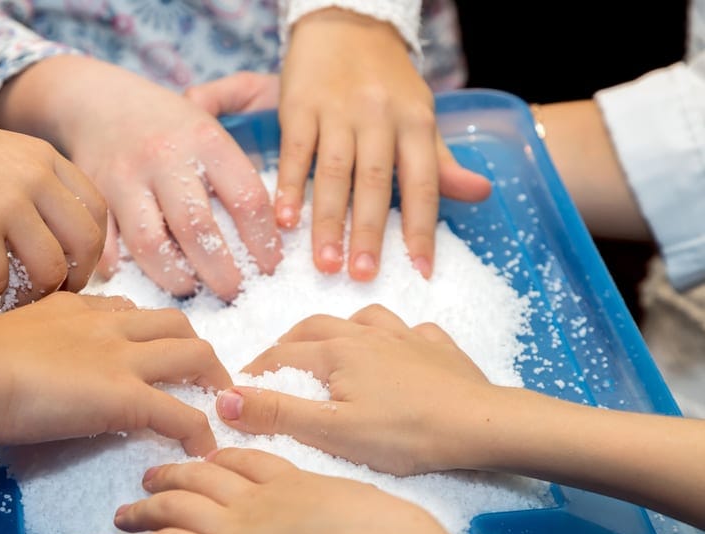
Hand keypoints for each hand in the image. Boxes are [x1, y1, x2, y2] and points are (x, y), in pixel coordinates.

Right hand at [0, 56, 282, 301]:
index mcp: (206, 140)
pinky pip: (105, 240)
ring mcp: (125, 176)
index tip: (270, 268)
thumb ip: (238, 171)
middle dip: (221, 273)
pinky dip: (117, 265)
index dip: (263, 242)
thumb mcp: (210, 128)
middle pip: (198, 229)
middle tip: (234, 293)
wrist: (99, 99)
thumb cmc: (167, 124)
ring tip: (190, 289)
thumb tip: (278, 227)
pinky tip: (135, 277)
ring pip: (150, 242)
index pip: (247, 199)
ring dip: (173, 277)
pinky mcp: (94, 193)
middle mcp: (165, 157)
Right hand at [0, 112, 106, 302]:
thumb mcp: (0, 162)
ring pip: (49, 271)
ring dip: (28, 294)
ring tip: (3, 293)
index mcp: (44, 158)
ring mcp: (7, 201)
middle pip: (85, 245)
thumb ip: (36, 190)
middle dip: (71, 280)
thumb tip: (69, 245)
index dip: (89, 250)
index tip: (69, 269)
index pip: (96, 211)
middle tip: (44, 293)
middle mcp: (33, 176)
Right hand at [0, 292, 231, 453]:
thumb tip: (37, 368)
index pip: (130, 312)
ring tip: (217, 408)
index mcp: (77, 310)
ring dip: (213, 379)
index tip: (155, 355)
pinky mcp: (125, 397)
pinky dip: (199, 431)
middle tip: (203, 378)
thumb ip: (37, 345)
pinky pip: (181, 413)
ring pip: (193, 354)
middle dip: (196, 348)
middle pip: (175, 324)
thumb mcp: (10, 338)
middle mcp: (108, 325)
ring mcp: (122, 359)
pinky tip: (203, 449)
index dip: (151, 333)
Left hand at [115, 447, 421, 533]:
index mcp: (298, 484)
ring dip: (148, 505)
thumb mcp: (369, 519)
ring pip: (177, 504)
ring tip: (127, 509)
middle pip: (206, 473)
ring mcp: (235, 524)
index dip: (224, 456)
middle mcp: (259, 497)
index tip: (210, 452)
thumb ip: (342, 532)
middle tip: (153, 473)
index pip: (251, 462)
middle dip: (176, 470)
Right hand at [214, 304, 494, 475]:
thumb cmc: (405, 434)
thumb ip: (275, 413)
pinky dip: (394, 336)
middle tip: (277, 365)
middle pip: (315, 328)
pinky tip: (397, 349)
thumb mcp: (331, 431)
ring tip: (332, 347)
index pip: (281, 355)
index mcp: (336, 352)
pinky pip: (410, 330)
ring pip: (362, 319)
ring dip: (339, 330)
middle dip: (289, 343)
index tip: (239, 388)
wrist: (482, 425)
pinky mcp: (438, 348)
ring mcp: (406, 337)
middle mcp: (366, 334)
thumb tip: (223, 399)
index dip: (255, 371)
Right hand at [279, 10, 490, 279]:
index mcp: (415, 121)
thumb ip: (441, 160)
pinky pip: (295, 153)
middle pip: (374, 183)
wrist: (345, 23)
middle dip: (369, 234)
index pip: (422, 184)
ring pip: (334, 173)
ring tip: (326, 264)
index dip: (422, 229)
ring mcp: (337, 110)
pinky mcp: (300, 105)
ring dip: (328, 221)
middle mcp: (379, 116)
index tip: (420, 271)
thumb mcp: (421, 113)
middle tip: (363, 277)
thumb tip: (480, 194)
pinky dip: (289, 188)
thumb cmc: (386, 80)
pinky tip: (285, 221)